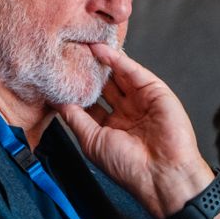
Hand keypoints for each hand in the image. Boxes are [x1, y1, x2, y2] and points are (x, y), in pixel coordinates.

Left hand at [55, 43, 211, 218]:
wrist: (161, 173)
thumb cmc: (127, 166)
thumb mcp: (91, 141)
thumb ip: (75, 118)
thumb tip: (57, 101)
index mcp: (110, 128)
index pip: (90, 102)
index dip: (76, 89)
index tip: (58, 75)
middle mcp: (125, 113)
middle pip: (103, 86)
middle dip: (88, 71)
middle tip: (69, 53)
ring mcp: (140, 101)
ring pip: (117, 75)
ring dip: (101, 61)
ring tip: (82, 45)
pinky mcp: (154, 91)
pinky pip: (133, 71)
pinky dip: (117, 59)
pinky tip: (101, 50)